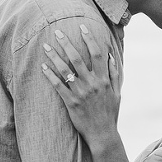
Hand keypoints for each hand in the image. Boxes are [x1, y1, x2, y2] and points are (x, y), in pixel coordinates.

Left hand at [41, 24, 121, 146]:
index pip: (97, 54)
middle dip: (67, 43)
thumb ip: (114, 74)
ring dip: (54, 56)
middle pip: (77, 58)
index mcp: (104, 79)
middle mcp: (92, 84)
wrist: (102, 134)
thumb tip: (111, 56)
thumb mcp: (117, 92)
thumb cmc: (110, 113)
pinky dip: (50, 75)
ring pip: (65, 70)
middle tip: (57, 31)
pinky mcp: (70, 102)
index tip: (82, 27)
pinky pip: (58, 86)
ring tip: (45, 46)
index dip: (89, 39)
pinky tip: (43, 67)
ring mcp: (80, 93)